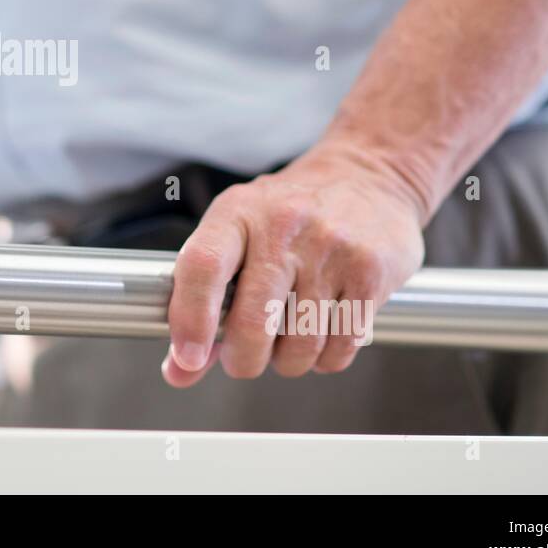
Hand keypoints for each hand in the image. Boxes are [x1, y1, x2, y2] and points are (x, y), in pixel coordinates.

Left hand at [162, 142, 425, 385]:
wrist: (369, 176)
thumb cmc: (289, 215)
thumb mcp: (238, 235)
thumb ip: (203, 302)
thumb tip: (179, 371)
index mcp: (237, 212)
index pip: (202, 266)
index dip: (189, 320)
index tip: (187, 359)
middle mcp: (283, 226)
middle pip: (251, 322)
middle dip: (243, 360)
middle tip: (244, 358)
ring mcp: (330, 249)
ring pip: (299, 346)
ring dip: (288, 361)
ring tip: (287, 339)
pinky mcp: (369, 273)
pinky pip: (339, 348)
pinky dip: (324, 358)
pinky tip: (322, 333)